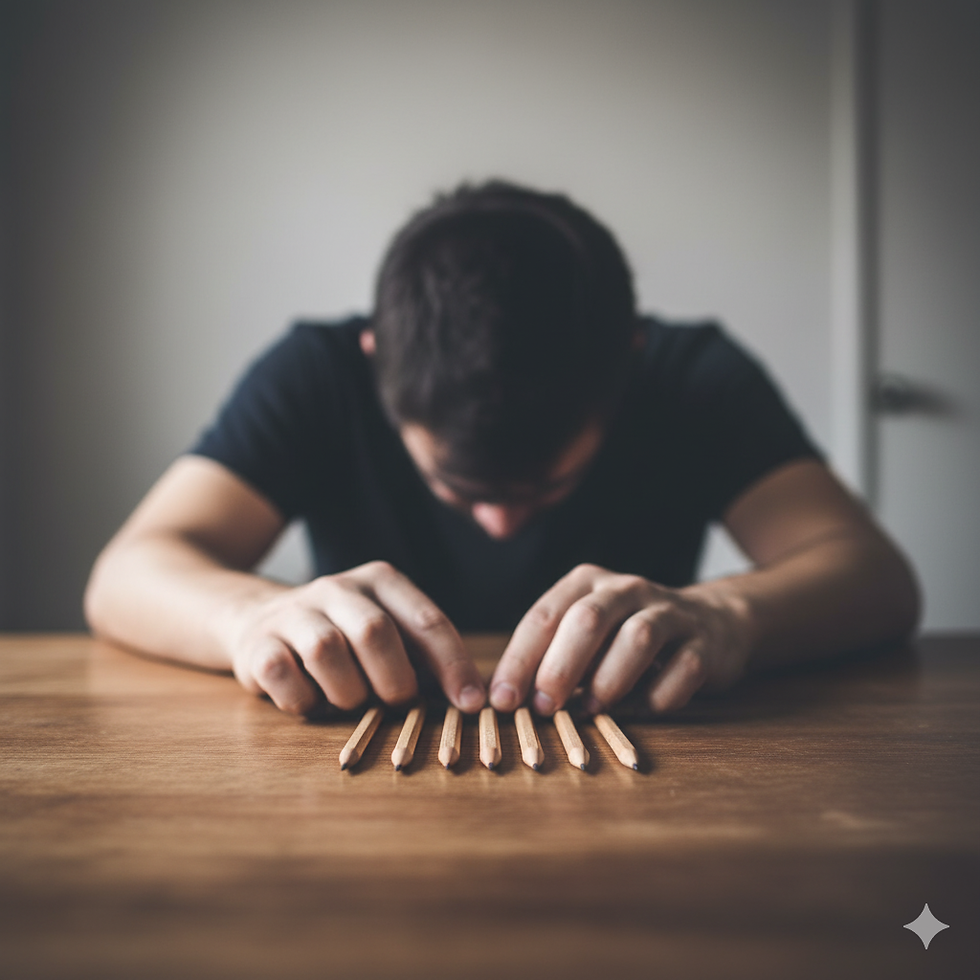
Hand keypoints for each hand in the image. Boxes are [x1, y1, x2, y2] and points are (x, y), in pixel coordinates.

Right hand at [226, 560, 486, 715]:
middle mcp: (337, 588)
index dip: (453, 664)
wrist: (256, 619)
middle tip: (396, 702)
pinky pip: (284, 675)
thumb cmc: (342, 636)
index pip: (426, 620)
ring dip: (347, 693)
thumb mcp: (386, 632)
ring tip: (348, 701)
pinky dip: (303, 700)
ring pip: (328, 651)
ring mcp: (293, 612)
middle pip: (376, 631)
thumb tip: (470, 698)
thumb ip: (422, 656)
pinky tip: (310, 700)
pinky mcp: (257, 643)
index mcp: (380, 581)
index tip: (472, 703)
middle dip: (394, 680)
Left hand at [489, 564, 754, 714]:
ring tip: (591, 710)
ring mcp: (669, 611)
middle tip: (544, 707)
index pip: (545, 616)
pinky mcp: (704, 641)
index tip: (503, 700)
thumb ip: (550, 659)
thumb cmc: (626, 636)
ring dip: (609, 680)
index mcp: (587, 583)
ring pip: (637, 638)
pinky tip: (643, 710)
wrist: (709, 621)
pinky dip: (660, 695)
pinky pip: (683, 668)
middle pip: (588, 620)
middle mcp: (626, 589)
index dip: (519, 660)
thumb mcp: (585, 637)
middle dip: (560, 667)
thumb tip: (506, 700)